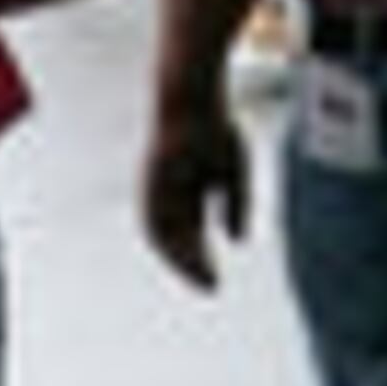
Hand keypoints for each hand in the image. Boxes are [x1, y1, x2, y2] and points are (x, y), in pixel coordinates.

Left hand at [141, 99, 248, 291]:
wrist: (191, 98)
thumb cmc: (214, 127)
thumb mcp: (233, 171)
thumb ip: (235, 205)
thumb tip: (237, 242)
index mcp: (185, 191)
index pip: (190, 234)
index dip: (201, 259)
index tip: (215, 281)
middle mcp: (166, 195)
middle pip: (177, 238)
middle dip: (193, 264)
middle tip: (210, 287)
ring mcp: (156, 189)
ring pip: (163, 234)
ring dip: (181, 259)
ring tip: (201, 277)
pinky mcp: (149, 184)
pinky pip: (155, 219)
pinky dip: (170, 239)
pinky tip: (185, 254)